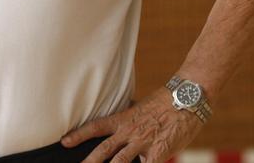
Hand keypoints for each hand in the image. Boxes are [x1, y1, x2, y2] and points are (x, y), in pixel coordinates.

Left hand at [61, 87, 203, 162]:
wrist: (188, 96)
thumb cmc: (167, 102)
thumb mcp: (142, 108)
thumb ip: (130, 120)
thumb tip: (121, 126)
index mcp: (125, 119)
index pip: (96, 127)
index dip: (79, 135)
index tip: (64, 142)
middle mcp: (130, 131)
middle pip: (103, 150)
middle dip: (88, 162)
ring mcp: (143, 142)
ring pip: (119, 162)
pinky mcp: (158, 152)